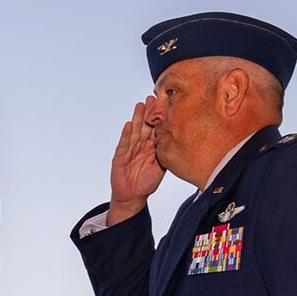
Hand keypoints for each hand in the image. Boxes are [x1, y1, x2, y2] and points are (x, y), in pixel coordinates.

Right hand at [105, 98, 164, 225]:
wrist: (133, 197)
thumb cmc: (147, 182)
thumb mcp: (161, 166)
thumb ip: (165, 153)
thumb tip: (177, 139)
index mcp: (150, 147)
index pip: (155, 129)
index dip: (159, 117)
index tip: (165, 104)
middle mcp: (139, 146)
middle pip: (144, 126)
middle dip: (148, 112)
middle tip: (152, 98)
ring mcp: (129, 151)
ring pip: (134, 132)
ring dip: (136, 118)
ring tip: (140, 105)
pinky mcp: (119, 158)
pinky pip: (123, 145)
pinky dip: (125, 135)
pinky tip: (128, 125)